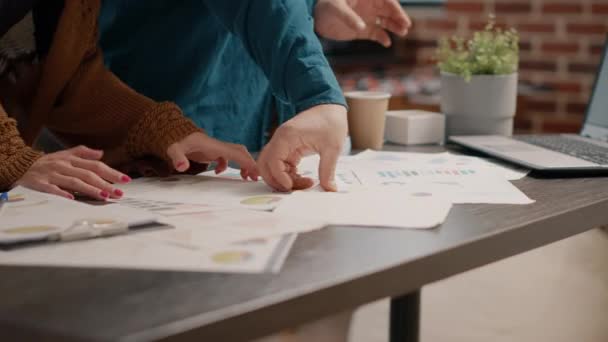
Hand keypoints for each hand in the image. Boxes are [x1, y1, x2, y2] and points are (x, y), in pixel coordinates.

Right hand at [15, 146, 130, 199]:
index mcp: (71, 160)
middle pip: (88, 175)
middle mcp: (64, 166)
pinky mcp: (40, 184)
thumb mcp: (65, 154)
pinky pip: (52, 189)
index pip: (96, 166)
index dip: (111, 172)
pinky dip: (62, 193)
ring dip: (90, 189)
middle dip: (105, 184)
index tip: (126, 180)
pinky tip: (73, 199)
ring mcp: (52, 175)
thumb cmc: (47, 162)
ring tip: (105, 196)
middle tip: (119, 193)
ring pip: (74, 182)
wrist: (19, 166)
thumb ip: (83, 153)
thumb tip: (101, 153)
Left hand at [166, 132, 258, 179]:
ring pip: (236, 154)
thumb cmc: (174, 139)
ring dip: (243, 164)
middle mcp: (218, 145)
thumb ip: (178, 157)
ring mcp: (215, 148)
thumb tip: (182, 167)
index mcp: (214, 145)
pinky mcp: (211, 151)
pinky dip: (228, 165)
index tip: (257, 173)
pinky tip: (219, 172)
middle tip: (255, 178)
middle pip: (240, 152)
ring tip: (246, 177)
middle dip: (250, 164)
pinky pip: (226, 157)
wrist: (171, 132)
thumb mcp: (174, 148)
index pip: (236, 153)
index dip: (248, 162)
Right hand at [257, 104, 347, 191]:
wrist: (330, 106)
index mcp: (287, 136)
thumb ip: (328, 170)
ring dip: (281, 178)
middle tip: (294, 189)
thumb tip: (330, 189)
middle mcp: (280, 139)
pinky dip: (287, 174)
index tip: (291, 186)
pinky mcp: (288, 147)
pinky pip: (281, 164)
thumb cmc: (331, 121)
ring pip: (271, 166)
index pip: (272, 161)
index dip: (279, 177)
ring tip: (301, 184)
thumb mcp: (332, 148)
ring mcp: (282, 143)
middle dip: (276, 180)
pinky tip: (303, 178)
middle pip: (264, 164)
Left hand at [314, 0, 411, 46]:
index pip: (386, 1)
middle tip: (405, 28)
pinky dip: (382, 38)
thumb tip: (362, 27)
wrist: (314, 17)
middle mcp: (369, 6)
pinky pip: (376, 34)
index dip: (396, 9)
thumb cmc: (325, 5)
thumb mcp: (336, 8)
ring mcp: (366, 18)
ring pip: (385, 22)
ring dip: (394, 27)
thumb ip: (349, 17)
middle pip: (389, 11)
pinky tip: (387, 42)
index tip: (403, 19)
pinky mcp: (361, 31)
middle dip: (398, 18)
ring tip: (402, 33)